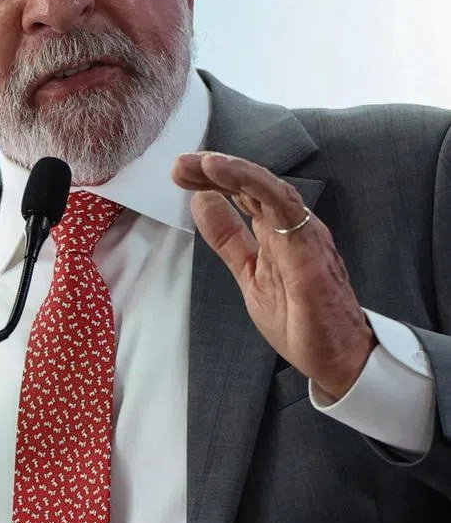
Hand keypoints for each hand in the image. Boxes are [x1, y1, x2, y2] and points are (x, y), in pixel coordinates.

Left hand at [173, 152, 374, 399]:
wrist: (340, 360)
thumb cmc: (301, 319)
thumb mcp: (249, 272)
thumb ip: (228, 238)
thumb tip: (201, 202)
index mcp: (274, 230)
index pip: (241, 191)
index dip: (210, 178)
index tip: (180, 174)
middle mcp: (288, 225)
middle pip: (250, 183)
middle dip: (214, 169)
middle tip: (180, 165)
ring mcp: (301, 233)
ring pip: (267, 186)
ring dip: (233, 170)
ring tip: (203, 162)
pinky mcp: (309, 248)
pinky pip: (284, 205)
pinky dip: (255, 184)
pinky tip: (227, 172)